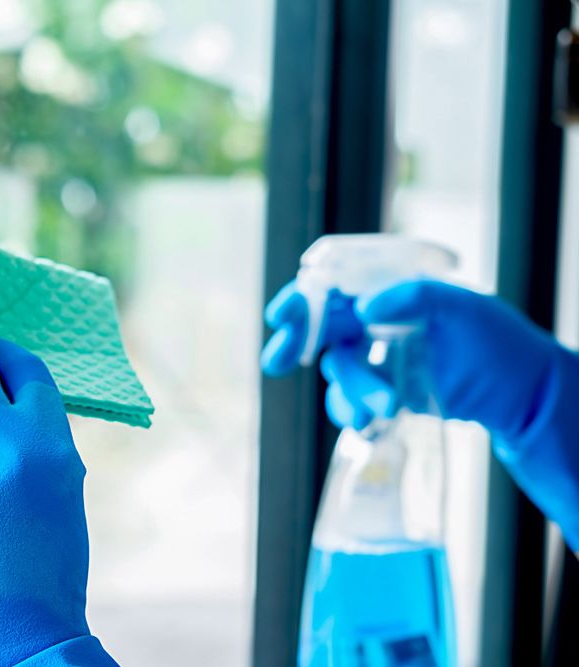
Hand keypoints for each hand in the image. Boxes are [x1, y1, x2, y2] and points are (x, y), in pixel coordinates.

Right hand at [263, 278, 559, 438]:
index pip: (336, 287)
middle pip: (323, 328)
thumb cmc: (499, 341)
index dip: (304, 299)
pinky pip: (350, 401)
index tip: (282, 315)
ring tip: (386, 407)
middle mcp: (377, 321)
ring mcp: (378, 358)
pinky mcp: (383, 392)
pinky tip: (369, 422)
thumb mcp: (464, 307)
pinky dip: (352, 411)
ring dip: (351, 389)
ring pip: (339, 371)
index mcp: (391, 291)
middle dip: (295, 344)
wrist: (524, 397)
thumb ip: (414, 297)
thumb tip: (365, 306)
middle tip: (274, 362)